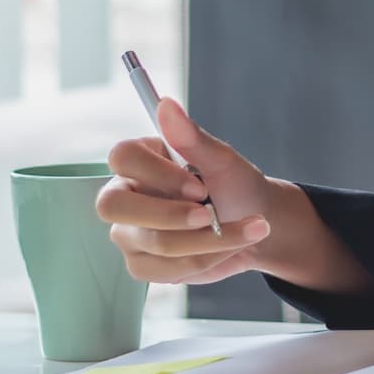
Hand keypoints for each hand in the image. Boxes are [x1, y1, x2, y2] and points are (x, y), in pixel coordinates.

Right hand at [99, 96, 373, 300]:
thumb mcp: (222, 161)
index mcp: (141, 160)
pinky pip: (161, 270)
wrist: (258, 226)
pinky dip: (202, 261)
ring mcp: (129, 232)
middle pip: (114, 206)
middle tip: (212, 216)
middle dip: (169, 216)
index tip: (200, 188)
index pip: (121, 157)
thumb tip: (166, 104)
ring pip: (151, 242)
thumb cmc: (237, 187)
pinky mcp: (142, 263)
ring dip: (205, 241)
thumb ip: (192, 138)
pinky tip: (223, 249)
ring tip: (244, 230)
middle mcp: (126, 194)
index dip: (158, 175)